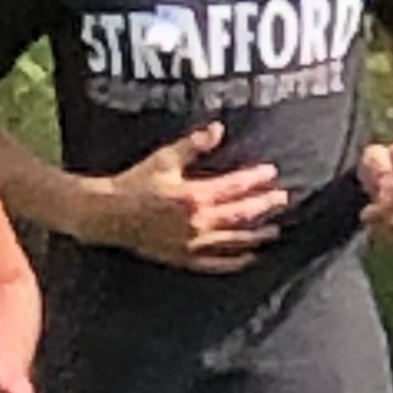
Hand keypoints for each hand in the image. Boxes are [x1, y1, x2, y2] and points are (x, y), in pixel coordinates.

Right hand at [105, 120, 289, 270]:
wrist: (109, 214)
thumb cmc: (135, 183)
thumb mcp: (164, 159)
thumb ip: (193, 145)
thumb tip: (218, 129)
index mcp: (194, 196)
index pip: (234, 187)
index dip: (255, 179)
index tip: (271, 173)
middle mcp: (197, 222)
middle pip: (240, 214)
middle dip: (263, 206)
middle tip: (282, 199)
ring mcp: (192, 243)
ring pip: (233, 241)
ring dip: (256, 235)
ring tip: (274, 231)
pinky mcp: (184, 258)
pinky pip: (215, 263)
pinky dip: (234, 262)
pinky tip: (250, 258)